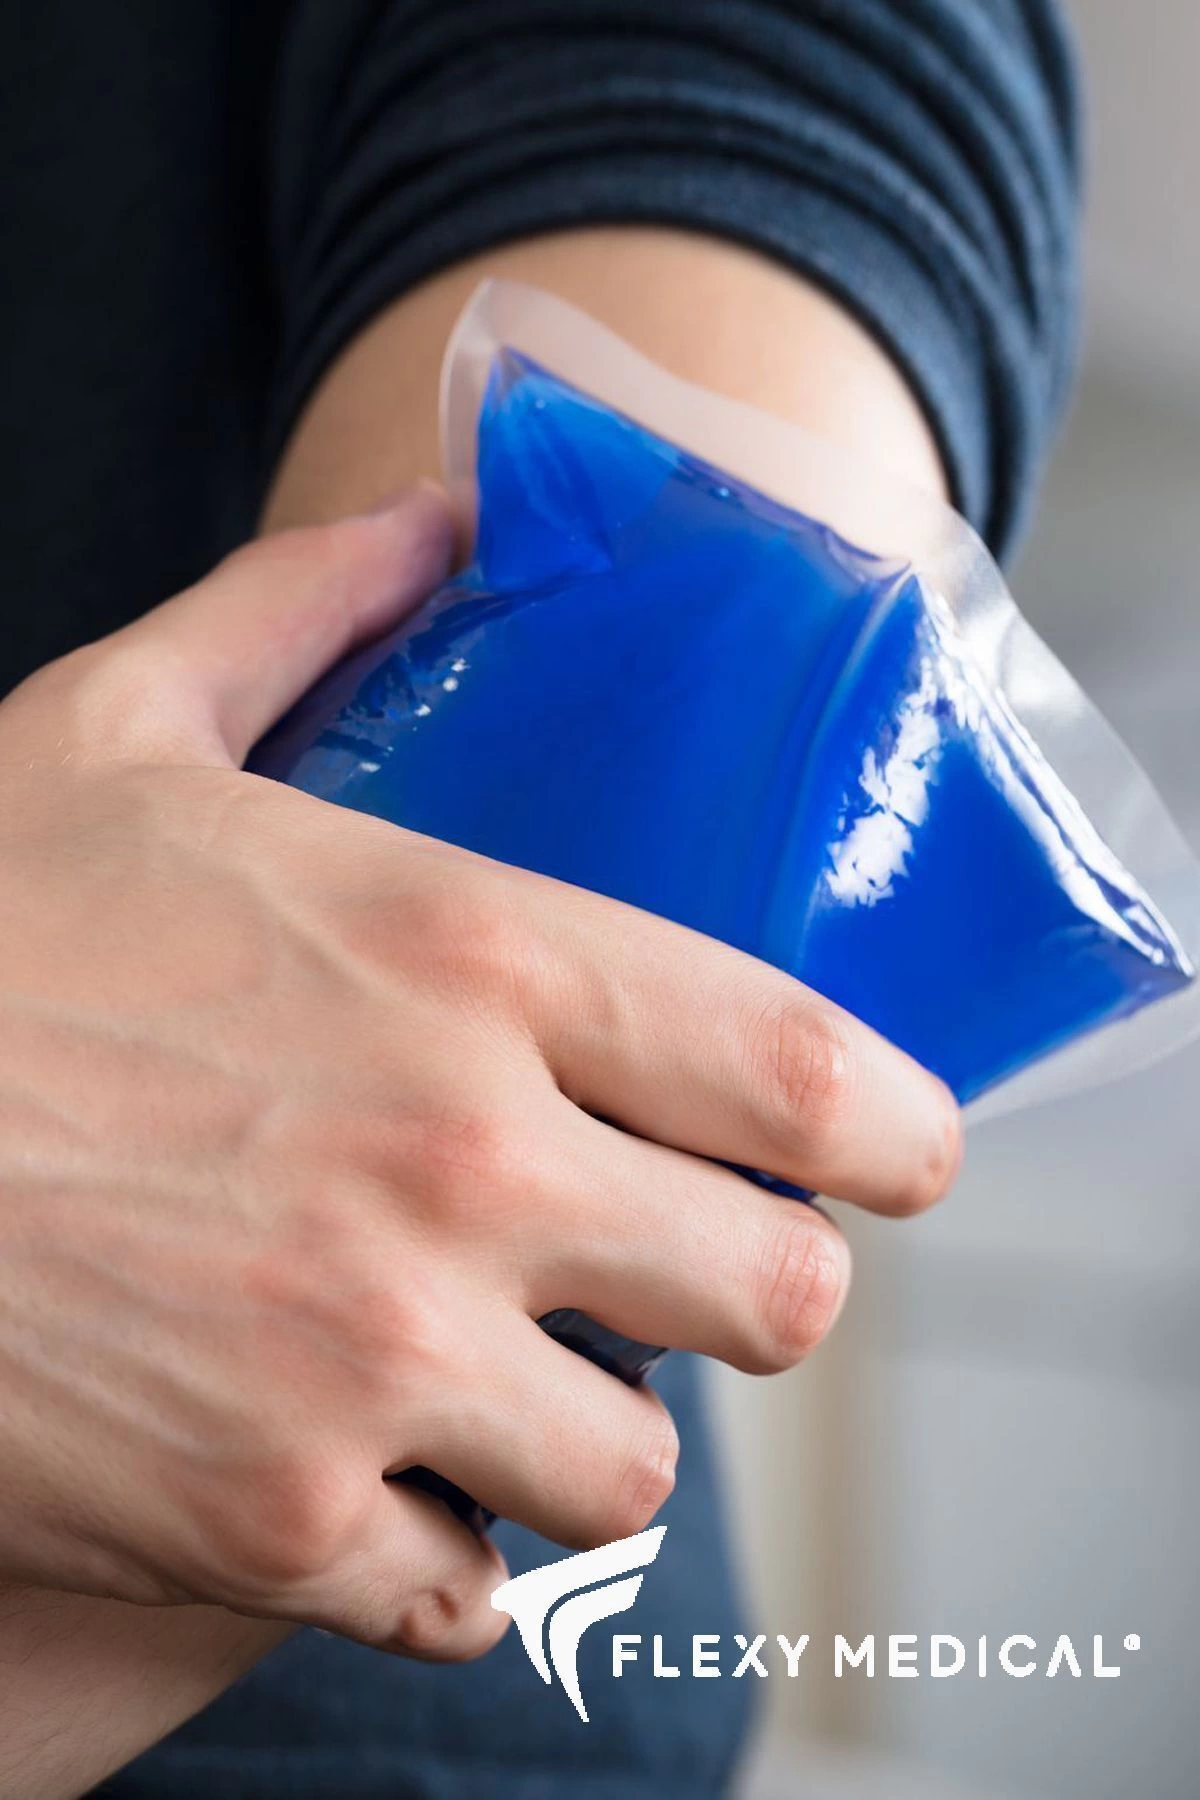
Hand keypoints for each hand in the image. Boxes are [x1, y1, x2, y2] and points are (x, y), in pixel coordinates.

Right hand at [0, 486, 959, 1660]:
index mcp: (472, 960)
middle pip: (781, 1294)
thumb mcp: (121, 731)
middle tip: (676, 1263)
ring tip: (505, 1380)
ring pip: (630, 1473)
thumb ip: (303, 609)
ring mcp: (371, 1364)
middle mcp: (461, 1167)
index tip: (897, 1157)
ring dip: (586, 1434)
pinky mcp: (268, 1524)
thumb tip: (432, 515)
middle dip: (752, 1287)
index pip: (815, 1073)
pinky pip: (466, 1598)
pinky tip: (377, 1482)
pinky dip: (441, 1557)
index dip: (902, 1134)